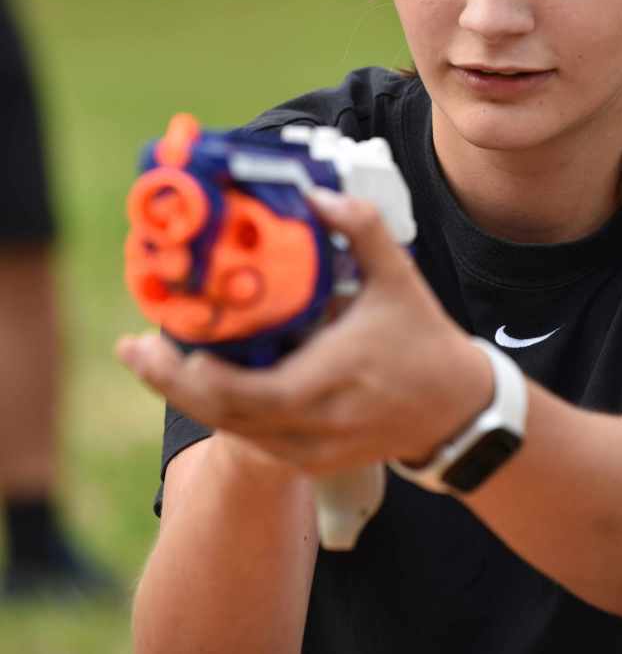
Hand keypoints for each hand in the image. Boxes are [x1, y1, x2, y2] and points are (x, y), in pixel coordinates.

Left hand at [118, 188, 492, 475]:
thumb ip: (360, 229)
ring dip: (188, 399)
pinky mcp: (310, 460)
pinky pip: (251, 440)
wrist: (457, 409)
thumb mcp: (398, 277)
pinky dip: (219, 413)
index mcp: (332, 379)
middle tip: (133, 351)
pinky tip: (195, 384)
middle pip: (224, 417)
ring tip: (152, 362)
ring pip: (232, 432)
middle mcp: (315, 424)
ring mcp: (310, 449)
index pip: (251, 394)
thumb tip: (317, 193)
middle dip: (170, 386)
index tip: (163, 345)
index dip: (200, 379)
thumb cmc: (423, 341)